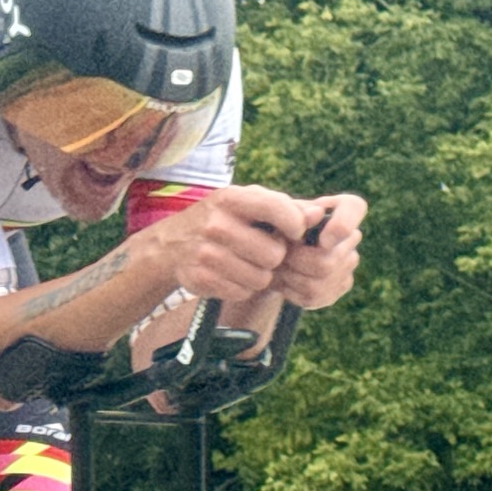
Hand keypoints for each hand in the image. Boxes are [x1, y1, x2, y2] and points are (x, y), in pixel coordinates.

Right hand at [153, 185, 307, 300]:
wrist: (172, 244)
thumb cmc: (223, 218)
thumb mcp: (248, 203)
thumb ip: (286, 207)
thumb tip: (319, 214)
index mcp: (231, 198)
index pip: (278, 210)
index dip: (295, 225)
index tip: (294, 232)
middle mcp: (216, 224)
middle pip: (274, 254)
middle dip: (275, 257)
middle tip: (264, 252)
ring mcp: (205, 253)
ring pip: (260, 278)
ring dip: (261, 275)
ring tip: (249, 265)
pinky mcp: (200, 279)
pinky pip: (242, 292)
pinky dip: (243, 288)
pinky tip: (233, 276)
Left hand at [269, 194, 365, 309]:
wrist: (273, 253)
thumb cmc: (277, 227)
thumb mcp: (279, 216)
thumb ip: (296, 212)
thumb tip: (317, 213)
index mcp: (345, 207)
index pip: (355, 208)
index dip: (340, 227)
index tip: (321, 240)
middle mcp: (353, 236)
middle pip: (325, 262)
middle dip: (293, 262)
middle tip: (276, 257)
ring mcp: (349, 263)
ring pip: (316, 283)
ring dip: (288, 277)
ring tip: (275, 268)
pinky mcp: (341, 286)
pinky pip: (313, 296)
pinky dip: (290, 290)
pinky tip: (283, 280)